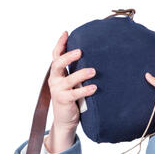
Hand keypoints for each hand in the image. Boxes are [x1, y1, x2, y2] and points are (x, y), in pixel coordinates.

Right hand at [45, 31, 96, 152]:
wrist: (66, 120)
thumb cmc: (73, 100)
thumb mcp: (75, 84)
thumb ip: (79, 73)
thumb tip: (98, 61)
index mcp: (58, 73)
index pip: (56, 55)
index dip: (60, 44)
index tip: (66, 33)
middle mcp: (56, 79)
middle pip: (57, 63)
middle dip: (68, 56)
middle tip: (80, 52)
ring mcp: (58, 90)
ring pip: (68, 79)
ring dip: (81, 74)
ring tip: (93, 71)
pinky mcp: (64, 100)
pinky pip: (74, 94)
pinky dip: (85, 90)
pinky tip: (94, 88)